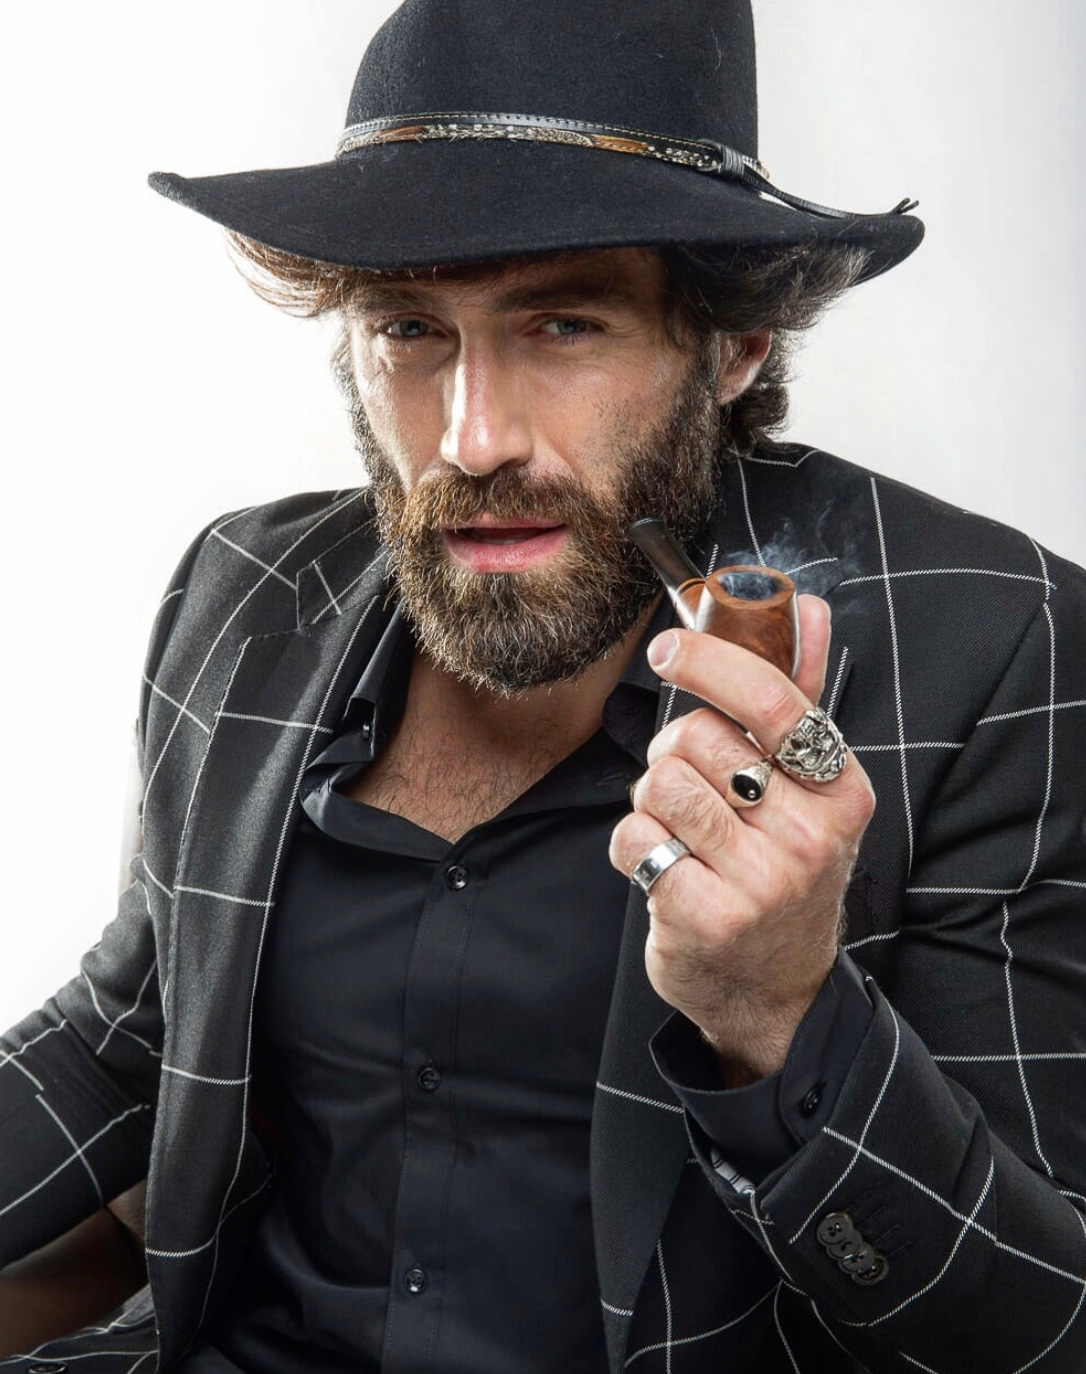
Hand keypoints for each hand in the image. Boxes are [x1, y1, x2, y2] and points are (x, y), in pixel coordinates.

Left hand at [609, 596, 874, 1085]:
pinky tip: (667, 872)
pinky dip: (634, 848)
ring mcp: (761, 881)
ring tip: (684, 836)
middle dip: (676, 755)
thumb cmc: (782, 871)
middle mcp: (811, 836)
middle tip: (694, 790)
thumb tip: (811, 606)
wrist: (775, 991)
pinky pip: (634, 839)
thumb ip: (800, 700)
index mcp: (840, 791)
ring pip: (659, 785)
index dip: (711, 662)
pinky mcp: (707, 917)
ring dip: (654, 805)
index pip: (776, 701)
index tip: (665, 647)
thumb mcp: (808, 794)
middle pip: (696, 739)